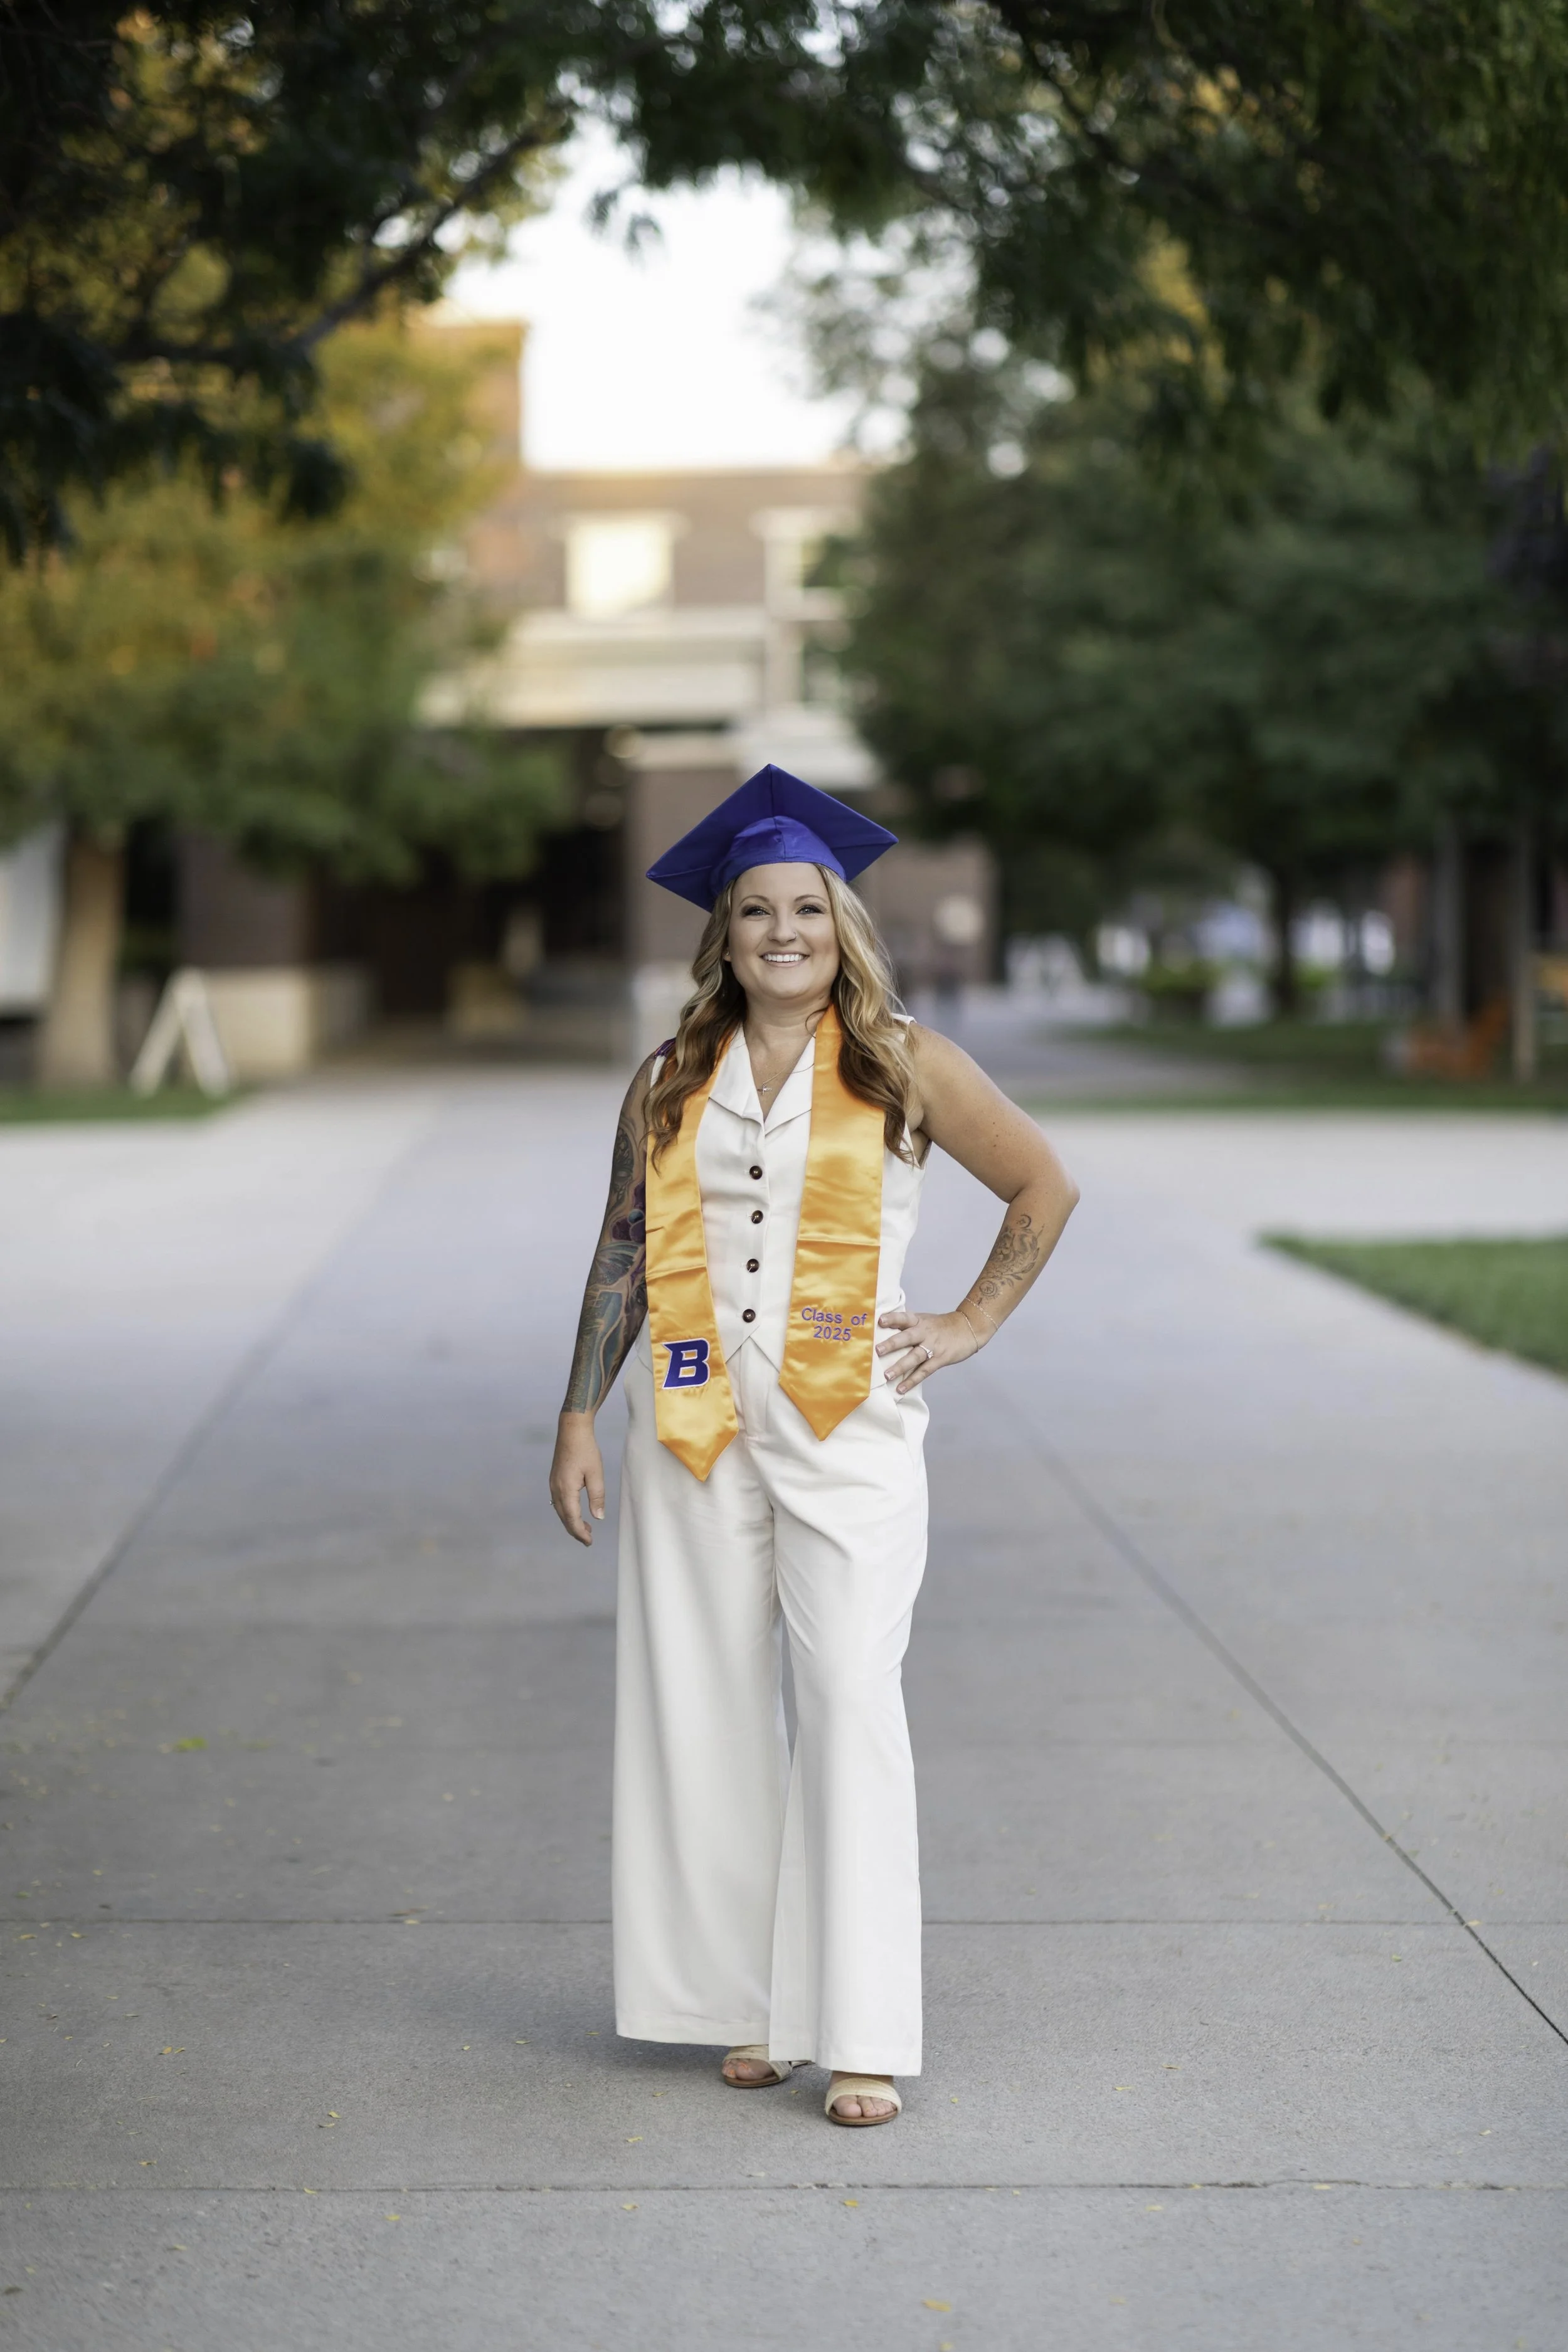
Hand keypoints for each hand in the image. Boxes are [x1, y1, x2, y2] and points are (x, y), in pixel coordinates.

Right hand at [550, 1411, 604, 1544]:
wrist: (571, 1430)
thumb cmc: (586, 1450)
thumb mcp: (595, 1474)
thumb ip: (597, 1497)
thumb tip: (598, 1518)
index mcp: (566, 1489)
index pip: (572, 1519)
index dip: (580, 1533)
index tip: (589, 1542)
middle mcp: (556, 1489)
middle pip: (564, 1518)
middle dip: (575, 1530)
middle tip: (588, 1540)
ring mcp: (553, 1484)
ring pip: (560, 1511)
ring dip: (571, 1521)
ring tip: (585, 1528)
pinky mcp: (554, 1480)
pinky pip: (559, 1502)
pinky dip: (567, 1512)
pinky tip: (576, 1512)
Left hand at [875, 1307, 981, 1393]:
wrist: (969, 1328)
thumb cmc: (942, 1325)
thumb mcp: (925, 1319)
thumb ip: (908, 1325)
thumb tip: (885, 1329)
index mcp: (919, 1321)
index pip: (904, 1317)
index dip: (892, 1318)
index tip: (880, 1321)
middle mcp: (925, 1332)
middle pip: (907, 1337)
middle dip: (892, 1344)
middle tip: (877, 1350)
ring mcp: (933, 1346)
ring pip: (914, 1357)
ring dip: (900, 1366)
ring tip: (887, 1375)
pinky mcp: (940, 1359)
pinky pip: (924, 1371)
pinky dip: (912, 1380)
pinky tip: (901, 1388)